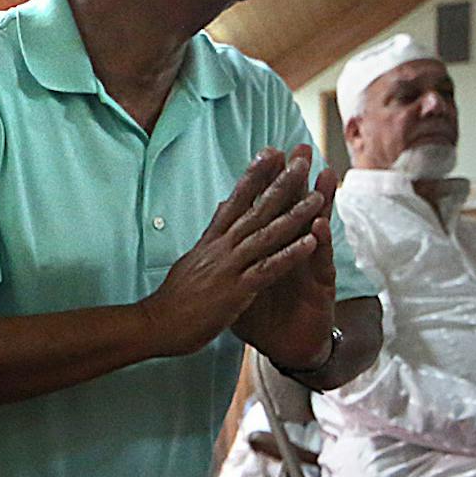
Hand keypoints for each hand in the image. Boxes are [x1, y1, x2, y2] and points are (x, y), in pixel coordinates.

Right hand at [141, 147, 330, 357]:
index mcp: (211, 240)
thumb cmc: (173, 297)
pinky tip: (310, 242)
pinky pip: (269, 268)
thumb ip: (210, 235)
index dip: (254, 175)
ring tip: (318, 196)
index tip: (271, 152)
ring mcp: (230, 267)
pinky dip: (290, 254)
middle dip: (280, 183)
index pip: (235, 200)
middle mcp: (221, 247)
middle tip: (301, 160)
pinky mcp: (237, 291)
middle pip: (256, 209)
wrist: (157, 324)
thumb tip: (219, 210)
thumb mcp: (192, 259)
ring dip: (295, 214)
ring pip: (268, 234)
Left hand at [235, 163, 340, 367]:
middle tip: (302, 149)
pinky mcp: (321, 289)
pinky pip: (320, 266)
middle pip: (296, 210)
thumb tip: (214, 239)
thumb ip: (232, 262)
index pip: (271, 210)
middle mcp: (294, 253)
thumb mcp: (240, 288)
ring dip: (321, 203)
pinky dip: (321, 247)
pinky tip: (322, 227)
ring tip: (324, 177)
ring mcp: (310, 269)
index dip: (271, 183)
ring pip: (317, 231)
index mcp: (272, 250)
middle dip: (298, 181)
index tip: (268, 152)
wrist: (289, 349)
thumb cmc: (265, 319)